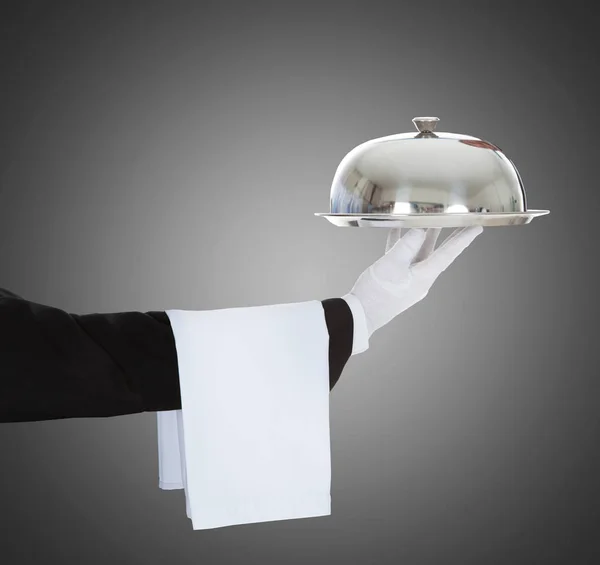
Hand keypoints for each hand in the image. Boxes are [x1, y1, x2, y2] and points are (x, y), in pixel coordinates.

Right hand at [343, 226, 482, 341]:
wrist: (359, 316)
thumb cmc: (375, 295)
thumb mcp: (390, 266)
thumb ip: (406, 245)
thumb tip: (419, 230)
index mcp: (424, 276)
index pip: (448, 253)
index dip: (463, 239)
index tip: (477, 227)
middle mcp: (420, 278)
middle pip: (436, 251)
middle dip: (447, 234)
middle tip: (460, 220)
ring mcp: (407, 279)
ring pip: (419, 252)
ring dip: (423, 236)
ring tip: (428, 219)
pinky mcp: (395, 279)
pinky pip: (401, 257)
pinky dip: (401, 243)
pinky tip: (397, 232)